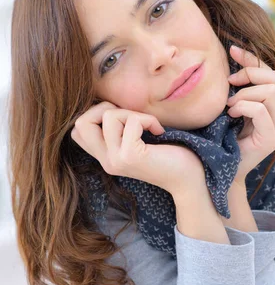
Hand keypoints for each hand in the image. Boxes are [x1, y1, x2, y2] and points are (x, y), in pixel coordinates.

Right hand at [70, 101, 206, 196]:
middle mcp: (106, 161)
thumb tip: (109, 105)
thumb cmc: (168, 156)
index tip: (121, 120)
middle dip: (106, 109)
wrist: (188, 180)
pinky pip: (131, 121)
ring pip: (108, 116)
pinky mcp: (131, 156)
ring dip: (132, 113)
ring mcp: (116, 160)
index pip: (77, 131)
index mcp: (105, 157)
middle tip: (131, 119)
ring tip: (149, 126)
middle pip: (81, 122)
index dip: (95, 115)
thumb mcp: (135, 142)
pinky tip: (159, 131)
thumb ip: (119, 131)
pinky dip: (147, 119)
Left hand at [225, 45, 274, 184]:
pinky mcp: (271, 139)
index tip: (232, 50)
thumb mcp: (232, 107)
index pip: (272, 73)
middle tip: (230, 84)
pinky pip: (261, 110)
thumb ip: (238, 88)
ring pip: (271, 92)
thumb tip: (232, 56)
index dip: (253, 59)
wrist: (221, 169)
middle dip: (251, 74)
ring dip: (245, 93)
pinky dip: (243, 106)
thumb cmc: (222, 137)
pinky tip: (231, 114)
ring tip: (229, 105)